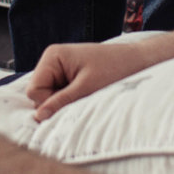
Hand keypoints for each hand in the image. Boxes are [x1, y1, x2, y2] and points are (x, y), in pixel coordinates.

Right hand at [25, 36, 173, 120]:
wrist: (139, 62)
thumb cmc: (115, 68)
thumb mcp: (87, 88)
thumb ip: (61, 101)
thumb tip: (39, 117)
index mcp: (52, 56)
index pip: (34, 90)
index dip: (48, 103)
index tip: (71, 104)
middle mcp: (52, 62)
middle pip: (39, 95)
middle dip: (57, 103)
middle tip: (81, 100)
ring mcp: (60, 70)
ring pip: (50, 98)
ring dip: (65, 103)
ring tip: (86, 97)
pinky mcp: (69, 78)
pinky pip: (61, 96)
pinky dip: (72, 101)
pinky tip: (86, 96)